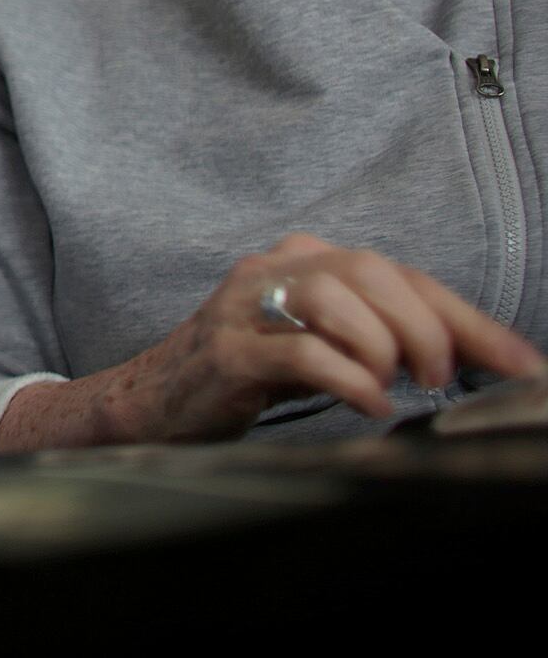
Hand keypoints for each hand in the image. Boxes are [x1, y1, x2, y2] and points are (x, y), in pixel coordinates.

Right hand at [116, 233, 545, 441]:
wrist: (151, 401)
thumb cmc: (247, 373)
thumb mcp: (318, 342)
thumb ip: (376, 334)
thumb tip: (465, 355)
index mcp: (304, 258)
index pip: (402, 275)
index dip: (467, 319)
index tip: (521, 363)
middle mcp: (274, 268)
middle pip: (371, 274)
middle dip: (424, 329)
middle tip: (437, 376)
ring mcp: (244, 306)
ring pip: (335, 299)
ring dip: (383, 348)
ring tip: (393, 384)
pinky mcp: (227, 350)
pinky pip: (301, 353)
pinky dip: (348, 379)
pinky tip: (366, 403)